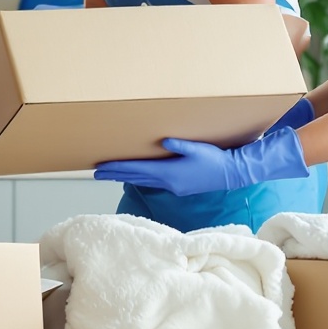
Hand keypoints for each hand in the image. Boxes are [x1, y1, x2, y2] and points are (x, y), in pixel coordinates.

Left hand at [96, 111, 310, 195]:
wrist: (231, 174)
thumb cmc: (215, 159)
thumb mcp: (198, 149)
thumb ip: (180, 145)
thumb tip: (163, 140)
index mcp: (169, 173)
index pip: (136, 170)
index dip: (117, 169)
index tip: (100, 169)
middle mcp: (168, 183)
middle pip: (135, 177)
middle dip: (115, 174)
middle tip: (96, 173)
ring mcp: (173, 187)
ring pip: (143, 181)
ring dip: (125, 177)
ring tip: (110, 174)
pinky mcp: (179, 188)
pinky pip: (153, 183)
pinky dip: (140, 179)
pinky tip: (135, 176)